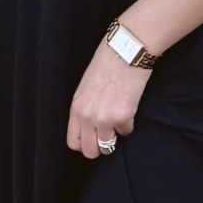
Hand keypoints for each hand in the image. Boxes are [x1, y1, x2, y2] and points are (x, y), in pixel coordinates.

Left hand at [67, 39, 151, 160]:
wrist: (125, 52)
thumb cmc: (106, 65)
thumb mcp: (85, 88)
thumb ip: (84, 109)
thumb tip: (89, 127)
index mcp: (75, 109)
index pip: (73, 142)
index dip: (84, 145)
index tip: (92, 140)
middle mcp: (87, 117)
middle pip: (90, 151)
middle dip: (99, 148)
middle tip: (108, 138)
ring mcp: (104, 119)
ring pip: (108, 146)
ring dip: (115, 136)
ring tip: (118, 121)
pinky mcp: (123, 118)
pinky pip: (127, 131)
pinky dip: (129, 124)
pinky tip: (129, 107)